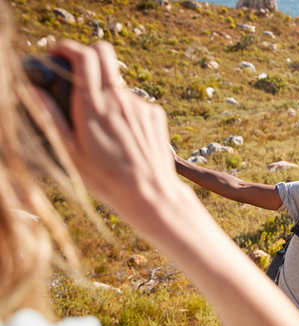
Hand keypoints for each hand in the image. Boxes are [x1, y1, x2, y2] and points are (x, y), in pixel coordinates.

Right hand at [45, 41, 176, 227]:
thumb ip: (51, 117)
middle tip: (78, 74)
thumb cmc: (106, 178)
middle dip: (88, 54)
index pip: (83, 56)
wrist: (150, 193)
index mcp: (93, 106)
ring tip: (106, 130)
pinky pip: (136, 104)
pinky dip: (127, 113)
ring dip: (108, 96)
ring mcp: (140, 105)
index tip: (58, 54)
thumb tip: (32, 90)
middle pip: (104, 53)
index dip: (67, 48)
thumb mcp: (70, 152)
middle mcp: (119, 99)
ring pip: (119, 86)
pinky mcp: (155, 115)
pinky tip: (126, 138)